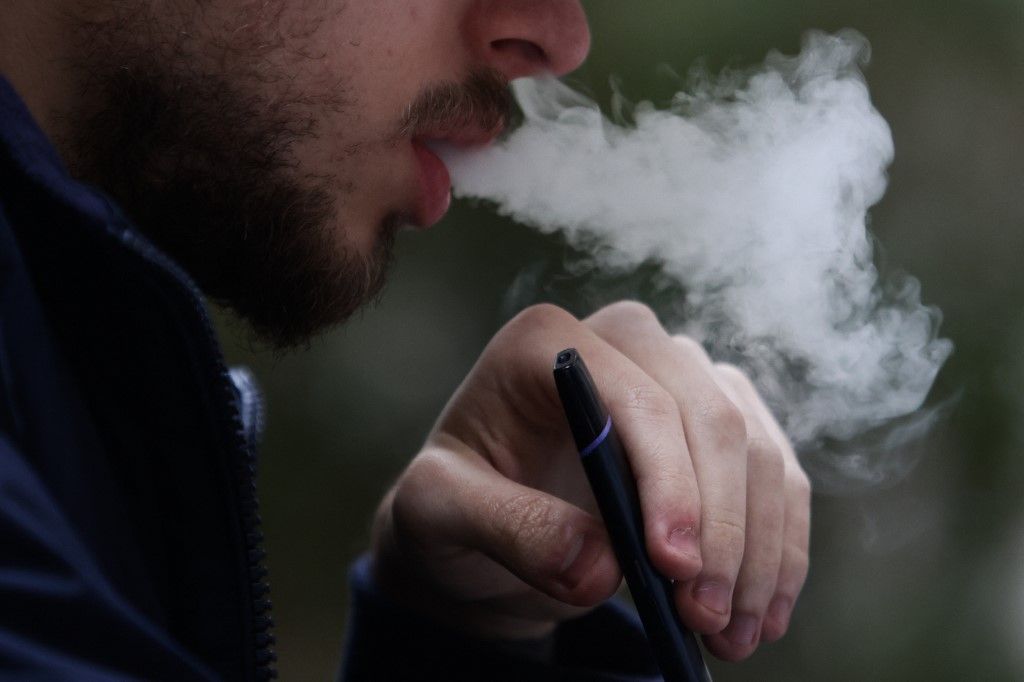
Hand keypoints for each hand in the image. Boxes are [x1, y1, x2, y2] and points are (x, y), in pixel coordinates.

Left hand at [371, 302, 810, 660]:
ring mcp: (680, 377)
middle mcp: (625, 343)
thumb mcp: (438, 513)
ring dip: (759, 551)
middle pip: (714, 419)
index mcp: (550, 341)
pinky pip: (776, 478)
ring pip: (758, 451)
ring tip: (733, 634)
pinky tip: (762, 613)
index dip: (670, 481)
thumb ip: (507, 527)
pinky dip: (779, 549)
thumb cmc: (454, 502)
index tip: (673, 567)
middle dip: (722, 528)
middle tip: (705, 616)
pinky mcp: (718, 422)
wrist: (481, 522)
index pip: (640, 399)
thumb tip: (597, 567)